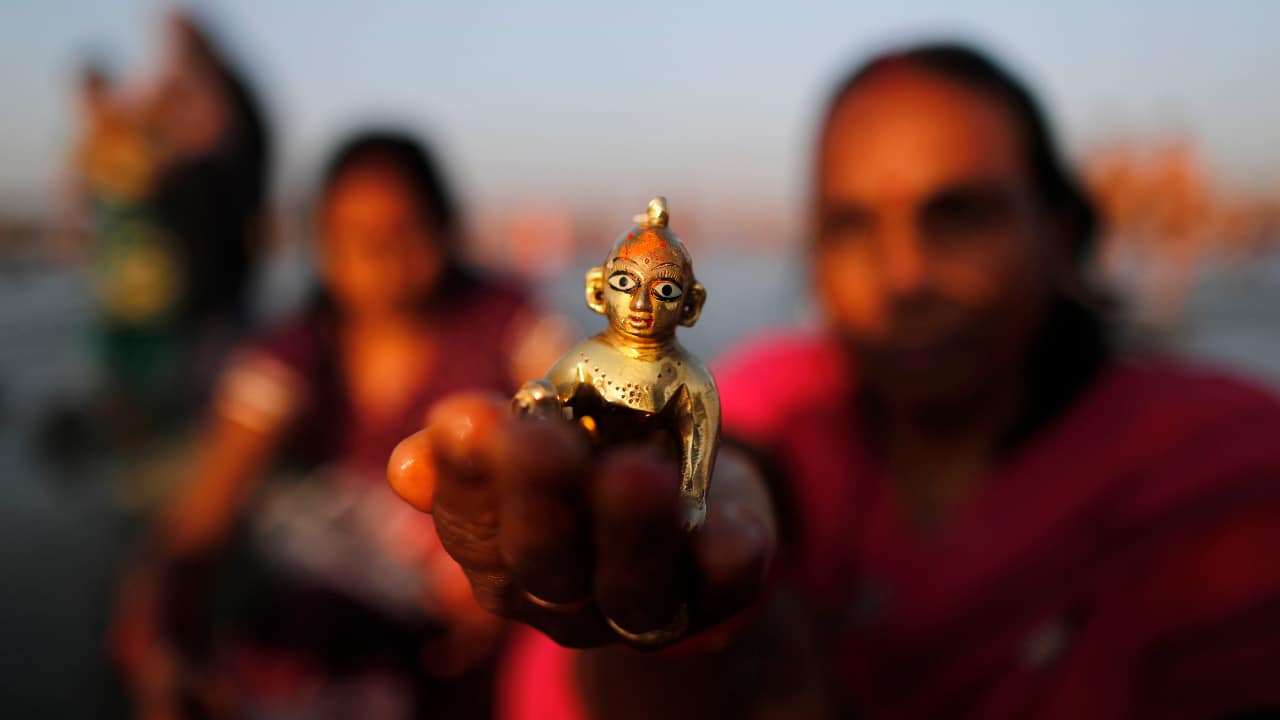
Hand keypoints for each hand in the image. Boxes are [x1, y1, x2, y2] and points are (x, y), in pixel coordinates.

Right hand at [388, 392, 775, 648]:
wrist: (696, 516)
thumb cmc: (600, 457)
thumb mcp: (544, 436)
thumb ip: (488, 443)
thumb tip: (407, 466)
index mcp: (508, 555)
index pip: (472, 525)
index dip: (462, 475)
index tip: (461, 416)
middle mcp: (566, 596)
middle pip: (543, 566)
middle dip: (537, 499)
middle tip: (538, 438)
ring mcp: (644, 605)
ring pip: (633, 587)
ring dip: (629, 529)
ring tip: (631, 471)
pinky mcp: (720, 596)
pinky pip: (725, 585)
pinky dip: (724, 556)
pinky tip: (724, 526)